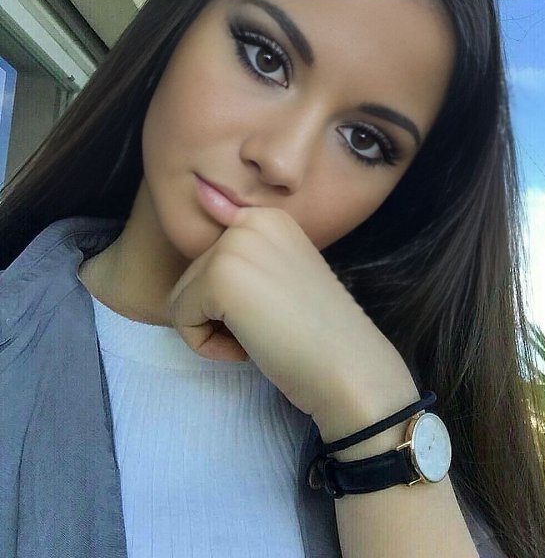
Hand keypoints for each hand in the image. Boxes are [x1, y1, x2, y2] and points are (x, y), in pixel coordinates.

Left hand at [167, 207, 393, 421]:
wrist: (348, 366)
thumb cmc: (318, 334)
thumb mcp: (280, 277)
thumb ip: (243, 250)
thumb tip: (199, 191)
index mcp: (268, 218)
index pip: (213, 261)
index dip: (231, 298)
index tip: (274, 310)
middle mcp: (250, 221)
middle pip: (193, 277)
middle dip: (221, 314)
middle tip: (269, 327)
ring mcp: (233, 247)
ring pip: (182, 298)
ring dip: (214, 330)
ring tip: (261, 334)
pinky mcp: (219, 279)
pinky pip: (181, 319)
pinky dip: (207, 346)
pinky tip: (250, 346)